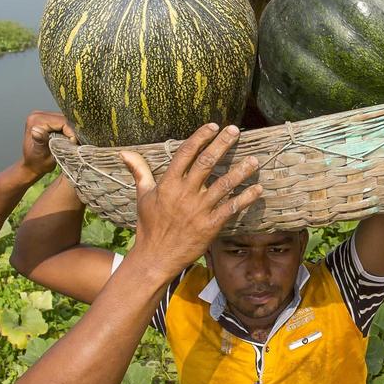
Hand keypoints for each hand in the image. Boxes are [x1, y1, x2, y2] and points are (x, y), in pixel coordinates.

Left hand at [22, 112, 74, 179]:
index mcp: (35, 121)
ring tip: (73, 142)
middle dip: (71, 131)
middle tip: (75, 143)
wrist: (33, 165)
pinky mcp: (47, 119)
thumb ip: (41, 141)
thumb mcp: (40, 153)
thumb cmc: (37, 162)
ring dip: (70, 131)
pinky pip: (62, 122)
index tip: (74, 143)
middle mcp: (37, 115)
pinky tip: (68, 139)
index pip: (61, 121)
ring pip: (64, 120)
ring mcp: (42, 115)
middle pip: (63, 119)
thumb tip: (36, 130)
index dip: (71, 132)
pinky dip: (67, 130)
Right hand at [121, 124, 261, 276]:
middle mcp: (185, 193)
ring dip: (240, 171)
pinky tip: (258, 189)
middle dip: (222, 144)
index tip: (213, 126)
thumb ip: (139, 171)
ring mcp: (199, 210)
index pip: (186, 153)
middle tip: (235, 130)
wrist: (155, 257)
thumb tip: (125, 152)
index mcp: (168, 184)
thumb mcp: (143, 196)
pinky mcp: (210, 226)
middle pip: (206, 162)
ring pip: (223, 185)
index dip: (200, 137)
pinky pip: (231, 209)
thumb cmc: (149, 226)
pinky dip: (245, 199)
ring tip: (254, 159)